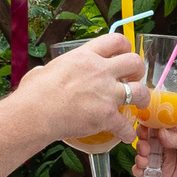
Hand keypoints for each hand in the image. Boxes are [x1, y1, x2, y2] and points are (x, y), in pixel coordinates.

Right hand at [17, 33, 146, 146]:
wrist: (35, 112)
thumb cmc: (34, 92)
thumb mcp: (44, 70)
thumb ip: (52, 70)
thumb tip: (43, 73)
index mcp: (85, 56)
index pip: (115, 40)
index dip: (125, 46)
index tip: (125, 54)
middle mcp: (100, 71)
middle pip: (134, 62)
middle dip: (138, 70)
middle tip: (134, 79)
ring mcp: (106, 93)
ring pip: (140, 91)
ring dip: (143, 99)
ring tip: (140, 105)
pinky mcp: (107, 115)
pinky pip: (126, 125)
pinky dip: (128, 132)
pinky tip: (126, 136)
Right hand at [137, 120, 176, 176]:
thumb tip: (160, 134)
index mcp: (176, 131)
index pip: (157, 124)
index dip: (148, 125)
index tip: (143, 128)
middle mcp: (168, 143)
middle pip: (148, 139)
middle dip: (142, 142)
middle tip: (145, 147)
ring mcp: (164, 158)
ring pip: (145, 154)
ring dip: (140, 156)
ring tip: (144, 160)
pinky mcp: (164, 173)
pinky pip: (147, 171)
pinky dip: (140, 170)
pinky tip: (140, 171)